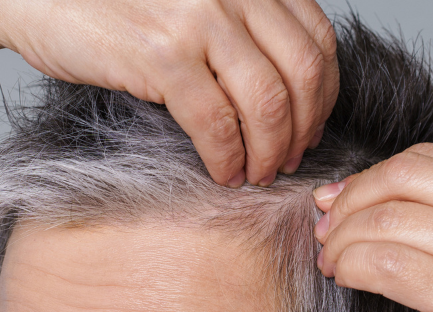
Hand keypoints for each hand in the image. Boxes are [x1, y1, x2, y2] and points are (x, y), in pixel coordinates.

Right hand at [0, 0, 338, 186]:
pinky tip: (223, 173)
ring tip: (257, 173)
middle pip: (302, 74)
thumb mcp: (191, 0)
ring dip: (270, 151)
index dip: (323, 93)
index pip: (317, 39)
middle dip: (303, 129)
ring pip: (268, 104)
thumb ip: (237, 24)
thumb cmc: (110, 3)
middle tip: (288, 159)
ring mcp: (198, 19)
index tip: (310, 126)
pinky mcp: (162, 56)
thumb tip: (284, 88)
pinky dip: (228, 159)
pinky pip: (216, 124)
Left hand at [313, 143, 432, 311]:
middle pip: (400, 178)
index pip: (425, 159)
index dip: (370, 179)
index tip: (340, 203)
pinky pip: (390, 266)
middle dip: (348, 202)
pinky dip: (354, 268)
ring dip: (343, 240)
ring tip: (330, 263)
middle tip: (324, 232)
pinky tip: (346, 280)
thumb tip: (388, 211)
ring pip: (387, 220)